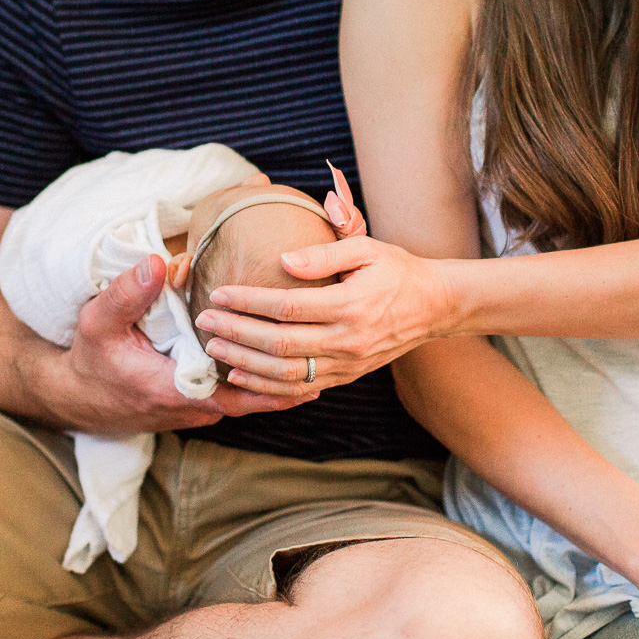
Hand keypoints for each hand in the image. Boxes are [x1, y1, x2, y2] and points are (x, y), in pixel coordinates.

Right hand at [49, 255, 317, 432]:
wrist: (78, 396)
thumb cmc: (91, 358)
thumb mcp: (99, 321)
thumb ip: (128, 293)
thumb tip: (158, 262)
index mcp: (172, 387)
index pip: (232, 386)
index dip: (269, 370)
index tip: (302, 353)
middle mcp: (192, 407)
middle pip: (253, 398)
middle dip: (291, 380)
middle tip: (332, 357)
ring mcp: (197, 410)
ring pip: (250, 400)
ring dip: (282, 383)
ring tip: (324, 359)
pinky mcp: (198, 407)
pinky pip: (240, 398)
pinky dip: (265, 384)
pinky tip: (291, 365)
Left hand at [192, 236, 455, 395]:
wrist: (434, 306)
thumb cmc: (397, 270)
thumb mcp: (366, 248)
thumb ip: (324, 252)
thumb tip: (283, 260)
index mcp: (352, 305)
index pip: (287, 307)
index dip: (248, 302)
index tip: (219, 293)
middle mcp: (349, 340)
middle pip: (281, 345)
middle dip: (236, 334)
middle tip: (204, 322)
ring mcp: (348, 364)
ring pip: (287, 374)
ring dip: (245, 364)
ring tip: (214, 349)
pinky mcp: (346, 376)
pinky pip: (301, 389)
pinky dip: (267, 387)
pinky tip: (240, 375)